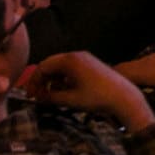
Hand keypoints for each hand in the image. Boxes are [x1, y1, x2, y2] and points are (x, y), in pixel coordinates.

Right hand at [20, 51, 153, 130]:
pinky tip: (62, 90)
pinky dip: (63, 78)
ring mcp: (85, 59)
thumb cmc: (97, 97)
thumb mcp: (71, 99)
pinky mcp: (91, 64)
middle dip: (42, 79)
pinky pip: (71, 68)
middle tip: (37, 95)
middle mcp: (77, 55)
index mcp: (70, 60)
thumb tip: (39, 97)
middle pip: (51, 64)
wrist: (123, 97)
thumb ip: (51, 97)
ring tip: (49, 95)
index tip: (30, 95)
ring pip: (61, 66)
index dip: (34, 81)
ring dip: (52, 79)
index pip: (43, 66)